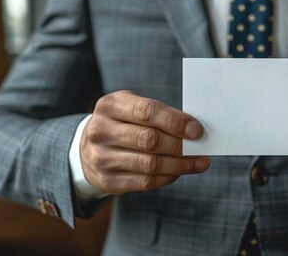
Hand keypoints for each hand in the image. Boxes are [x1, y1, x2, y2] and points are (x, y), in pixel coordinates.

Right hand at [80, 90, 209, 194]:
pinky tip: (180, 171)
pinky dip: (168, 177)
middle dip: (179, 145)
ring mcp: (101, 158)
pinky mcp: (107, 181)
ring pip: (150, 164)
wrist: (87, 149)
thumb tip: (193, 129)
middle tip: (201, 146)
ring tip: (199, 162)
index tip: (196, 130)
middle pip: (149, 140)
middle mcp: (101, 131)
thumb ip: (158, 114)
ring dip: (180, 164)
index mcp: (109, 106)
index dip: (174, 121)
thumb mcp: (130, 107)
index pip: (146, 112)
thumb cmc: (121, 123)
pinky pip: (145, 182)